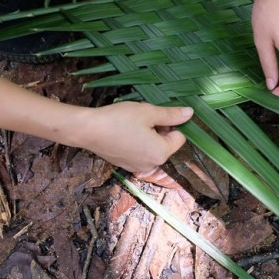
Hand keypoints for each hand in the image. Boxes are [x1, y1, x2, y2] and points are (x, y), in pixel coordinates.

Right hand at [71, 102, 193, 172]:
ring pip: (152, 147)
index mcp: (161, 153)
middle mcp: (152, 165)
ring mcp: (137, 167)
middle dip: (159, 129)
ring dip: (148, 135)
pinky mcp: (125, 165)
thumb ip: (171, 115)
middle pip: (166, 144)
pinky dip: (136, 142)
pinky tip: (123, 132)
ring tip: (132, 123)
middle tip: (143, 117)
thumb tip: (190, 113)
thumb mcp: (148, 112)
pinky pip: (139, 152)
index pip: (180, 137)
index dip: (171, 123)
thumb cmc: (120, 119)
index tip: (156, 114)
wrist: (88, 130)